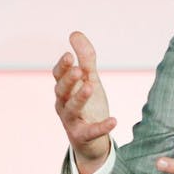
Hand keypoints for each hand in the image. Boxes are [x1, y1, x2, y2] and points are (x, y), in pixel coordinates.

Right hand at [53, 31, 116, 173]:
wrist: (91, 140)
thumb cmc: (87, 105)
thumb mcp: (89, 79)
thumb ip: (85, 58)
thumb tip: (74, 33)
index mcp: (65, 89)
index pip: (59, 76)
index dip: (63, 66)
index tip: (69, 55)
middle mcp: (64, 104)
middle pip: (61, 91)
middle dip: (68, 80)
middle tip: (78, 70)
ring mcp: (72, 121)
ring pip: (72, 109)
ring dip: (80, 98)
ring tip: (91, 87)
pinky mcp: (82, 136)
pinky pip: (91, 131)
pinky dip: (101, 127)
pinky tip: (114, 120)